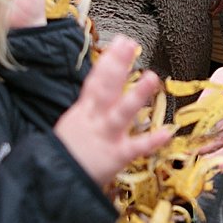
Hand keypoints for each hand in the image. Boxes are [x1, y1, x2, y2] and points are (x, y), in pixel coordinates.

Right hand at [55, 35, 172, 186]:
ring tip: (152, 78)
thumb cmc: (66, 154)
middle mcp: (95, 119)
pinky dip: (151, 141)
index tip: (120, 41)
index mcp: (84, 111)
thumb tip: (102, 90)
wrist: (55, 180)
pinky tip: (167, 132)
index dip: (108, 60)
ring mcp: (106, 137)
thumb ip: (90, 109)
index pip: (96, 80)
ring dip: (137, 95)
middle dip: (118, 65)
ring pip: (121, 113)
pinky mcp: (115, 156)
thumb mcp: (73, 125)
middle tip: (130, 44)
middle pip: (106, 88)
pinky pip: (135, 148)